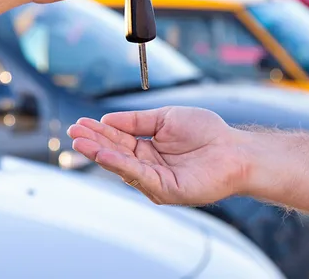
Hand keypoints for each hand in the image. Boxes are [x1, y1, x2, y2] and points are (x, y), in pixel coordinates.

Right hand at [67, 106, 249, 204]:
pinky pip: (138, 175)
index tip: (80, 123)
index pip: (118, 138)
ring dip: (100, 153)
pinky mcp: (165, 190)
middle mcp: (148, 165)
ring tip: (81, 142)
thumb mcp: (165, 117)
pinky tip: (104, 153)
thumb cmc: (207, 132)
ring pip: (122, 165)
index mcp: (148, 147)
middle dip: (93, 142)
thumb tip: (107, 118)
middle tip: (73, 132)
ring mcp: (155, 179)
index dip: (99, 131)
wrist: (235, 149)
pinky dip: (119, 164)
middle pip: (115, 152)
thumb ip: (136, 120)